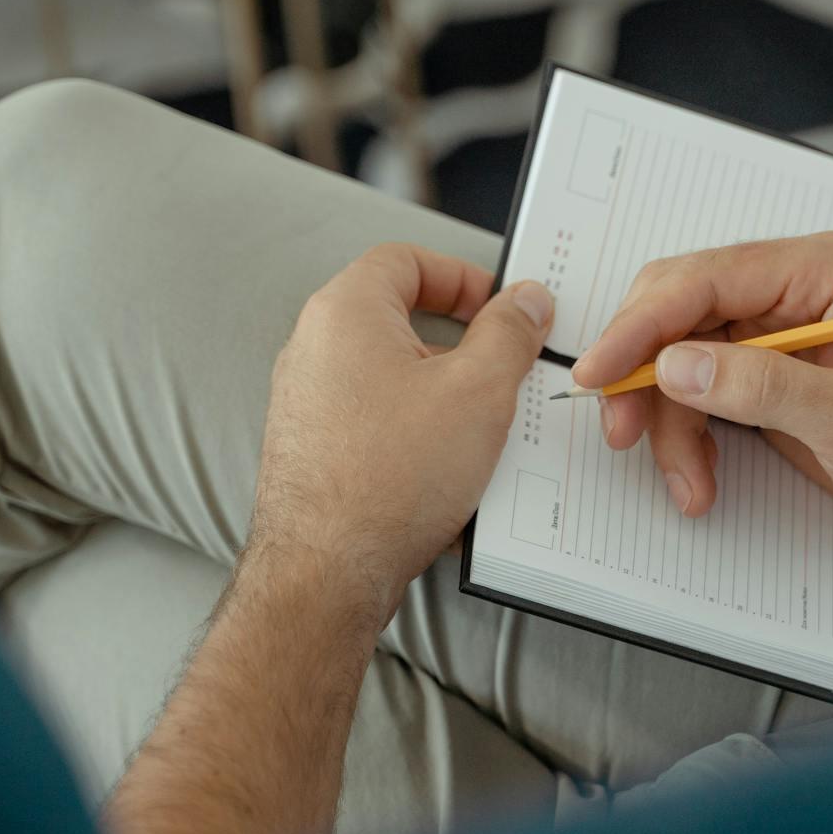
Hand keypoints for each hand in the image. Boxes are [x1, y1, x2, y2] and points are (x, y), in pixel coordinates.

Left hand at [244, 244, 552, 623]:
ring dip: (443, 392)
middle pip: (398, 317)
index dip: (461, 276)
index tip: (500, 308)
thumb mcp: (479, 391)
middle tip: (506, 367)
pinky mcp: (311, 449)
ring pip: (390, 374)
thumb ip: (509, 334)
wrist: (327, 573)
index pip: (405, 260)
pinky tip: (450, 469)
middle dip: (461, 341)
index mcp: (345, 312)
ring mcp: (306, 402)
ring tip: (485, 428)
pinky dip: (416, 431)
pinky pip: (375, 421)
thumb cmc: (391, 478)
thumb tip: (525, 301)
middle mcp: (313, 349)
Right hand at [570, 232, 832, 541]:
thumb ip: (762, 386)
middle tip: (624, 434)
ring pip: (684, 362)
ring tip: (689, 484)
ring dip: (672, 425)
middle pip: (681, 314)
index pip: (704, 279)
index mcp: (821, 272)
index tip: (601, 374)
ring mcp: (782, 334)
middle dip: (646, 377)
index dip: (641, 326)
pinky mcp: (776, 378)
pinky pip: (707, 394)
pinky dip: (693, 436)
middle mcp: (795, 291)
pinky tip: (701, 477)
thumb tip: (675, 365)